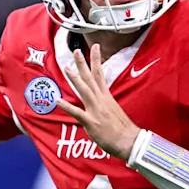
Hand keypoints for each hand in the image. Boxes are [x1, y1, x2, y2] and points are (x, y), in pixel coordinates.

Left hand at [57, 43, 140, 160]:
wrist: (129, 141)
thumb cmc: (122, 129)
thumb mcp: (114, 111)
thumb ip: (105, 103)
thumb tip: (100, 100)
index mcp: (106, 97)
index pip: (100, 74)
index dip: (96, 59)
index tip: (95, 47)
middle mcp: (101, 100)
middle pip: (91, 78)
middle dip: (83, 64)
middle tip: (76, 51)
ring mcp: (96, 110)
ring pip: (84, 90)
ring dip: (75, 79)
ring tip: (67, 68)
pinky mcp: (91, 122)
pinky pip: (77, 112)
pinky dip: (67, 106)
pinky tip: (58, 100)